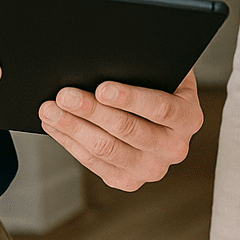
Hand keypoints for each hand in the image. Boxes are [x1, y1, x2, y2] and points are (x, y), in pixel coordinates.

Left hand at [38, 69, 204, 190]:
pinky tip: (55, 125)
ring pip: (106, 149)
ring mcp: (152, 169)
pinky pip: (93, 162)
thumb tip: (111, 58)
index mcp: (188, 117)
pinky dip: (70, 141)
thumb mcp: (161, 69)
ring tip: (50, 109)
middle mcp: (174, 148)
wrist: (159, 112)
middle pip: (127, 130)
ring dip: (73, 127)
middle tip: (64, 95)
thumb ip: (144, 65)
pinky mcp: (128, 181)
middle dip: (91, 110)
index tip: (102, 88)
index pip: (160, 108)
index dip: (130, 98)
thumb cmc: (156, 82)